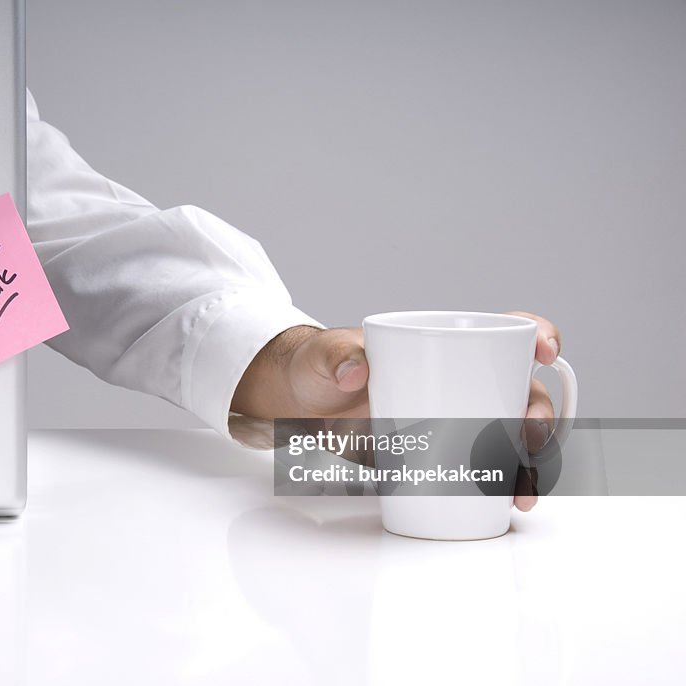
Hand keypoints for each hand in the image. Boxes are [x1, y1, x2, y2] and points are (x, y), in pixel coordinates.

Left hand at [231, 312, 562, 511]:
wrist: (298, 407)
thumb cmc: (317, 369)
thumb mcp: (322, 356)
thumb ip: (335, 356)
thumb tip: (355, 368)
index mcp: (442, 344)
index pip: (503, 332)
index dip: (537, 335)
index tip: (546, 351)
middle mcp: (461, 380)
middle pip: (522, 393)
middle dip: (538, 417)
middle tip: (526, 440)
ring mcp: (456, 418)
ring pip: (512, 437)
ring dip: (529, 464)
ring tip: (520, 491)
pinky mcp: (442, 453)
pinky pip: (485, 468)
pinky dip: (504, 485)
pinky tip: (508, 503)